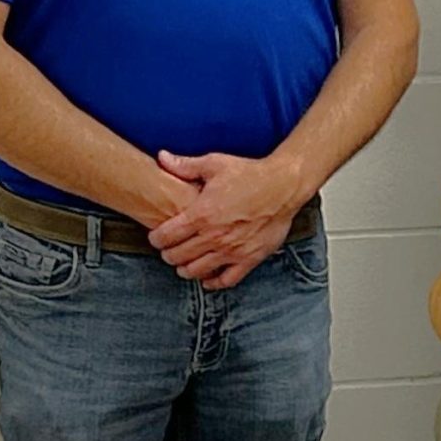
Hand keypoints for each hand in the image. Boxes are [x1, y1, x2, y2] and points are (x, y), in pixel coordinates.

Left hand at [148, 150, 309, 288]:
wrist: (283, 186)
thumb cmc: (250, 174)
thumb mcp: (214, 164)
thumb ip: (185, 165)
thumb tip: (161, 157)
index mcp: (201, 214)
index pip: (166, 236)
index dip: (156, 238)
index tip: (157, 236)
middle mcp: (214, 236)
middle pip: (177, 256)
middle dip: (168, 254)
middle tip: (169, 249)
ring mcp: (232, 250)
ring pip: (197, 271)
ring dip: (185, 269)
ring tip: (184, 263)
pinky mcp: (249, 259)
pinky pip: (227, 280)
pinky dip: (213, 283)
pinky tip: (207, 278)